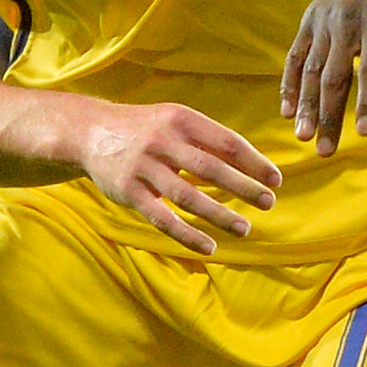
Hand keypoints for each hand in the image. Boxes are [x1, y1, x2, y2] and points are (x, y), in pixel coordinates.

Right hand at [76, 102, 281, 252]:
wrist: (91, 131)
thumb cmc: (146, 128)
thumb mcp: (175, 121)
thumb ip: (208, 139)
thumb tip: (252, 165)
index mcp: (182, 120)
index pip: (227, 142)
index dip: (254, 162)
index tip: (275, 180)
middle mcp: (163, 141)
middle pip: (211, 168)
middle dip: (244, 187)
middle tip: (269, 203)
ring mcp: (144, 167)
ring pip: (189, 197)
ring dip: (220, 215)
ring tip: (244, 228)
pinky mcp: (129, 192)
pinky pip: (163, 218)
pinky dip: (187, 235)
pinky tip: (209, 246)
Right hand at [282, 0, 366, 154]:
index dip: (366, 104)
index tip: (363, 133)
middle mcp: (346, 24)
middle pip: (334, 77)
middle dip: (328, 116)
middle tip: (324, 150)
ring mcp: (325, 21)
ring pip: (311, 70)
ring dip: (306, 106)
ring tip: (303, 137)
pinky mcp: (311, 19)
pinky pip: (296, 56)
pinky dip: (290, 83)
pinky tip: (288, 110)